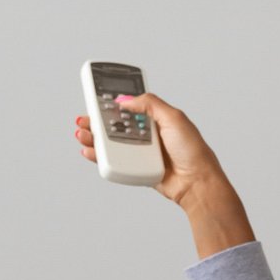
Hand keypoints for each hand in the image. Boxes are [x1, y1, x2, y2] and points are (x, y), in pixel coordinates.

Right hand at [73, 92, 227, 208]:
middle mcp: (147, 134)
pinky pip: (114, 160)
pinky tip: (90, 151)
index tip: (97, 98)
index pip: (130, 106)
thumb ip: (150, 104)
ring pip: (110, 143)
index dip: (113, 102)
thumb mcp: (174, 118)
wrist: (196, 182)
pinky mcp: (135, 168)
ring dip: (94, 138)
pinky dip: (99, 156)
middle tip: (85, 118)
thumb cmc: (193, 151)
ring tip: (83, 134)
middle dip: (97, 120)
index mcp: (156, 118)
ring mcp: (140, 152)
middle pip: (115, 124)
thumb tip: (127, 99)